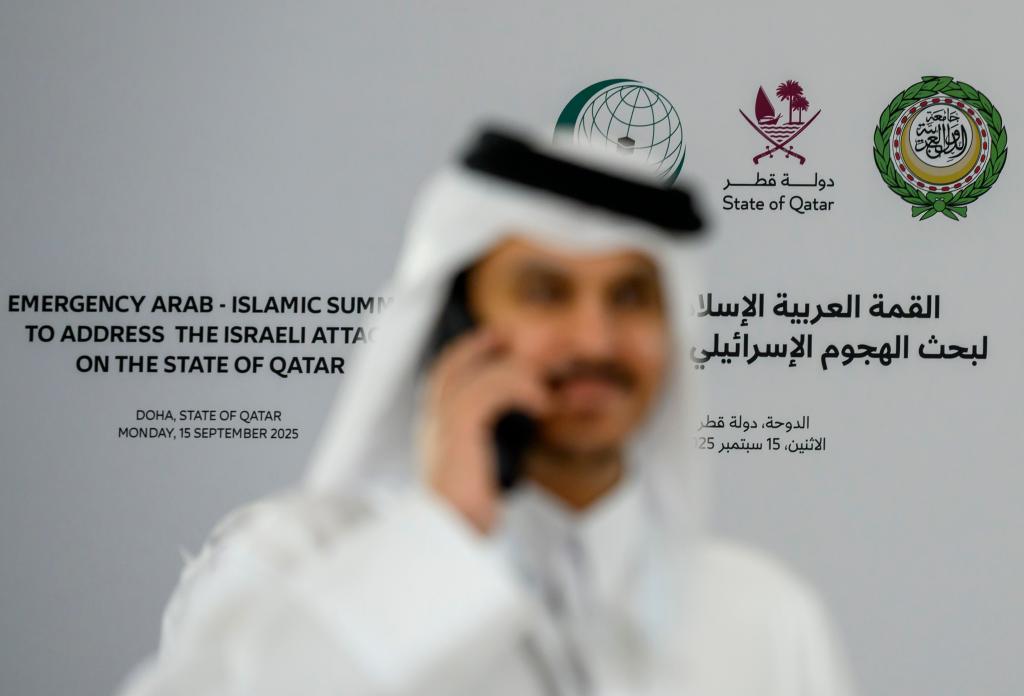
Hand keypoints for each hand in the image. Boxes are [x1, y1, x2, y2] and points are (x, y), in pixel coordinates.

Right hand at [417, 328, 550, 532]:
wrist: (445, 547)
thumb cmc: (460, 528)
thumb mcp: (475, 492)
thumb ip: (482, 471)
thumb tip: (495, 478)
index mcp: (433, 439)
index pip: (441, 385)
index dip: (464, 358)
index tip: (491, 343)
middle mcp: (430, 428)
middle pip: (447, 369)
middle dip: (477, 346)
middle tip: (508, 334)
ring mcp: (439, 429)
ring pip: (470, 376)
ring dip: (510, 370)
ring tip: (540, 379)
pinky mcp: (457, 434)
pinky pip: (487, 391)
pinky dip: (517, 388)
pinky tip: (541, 404)